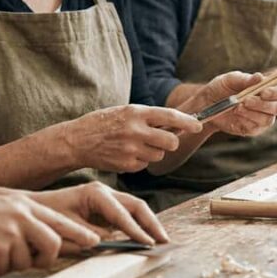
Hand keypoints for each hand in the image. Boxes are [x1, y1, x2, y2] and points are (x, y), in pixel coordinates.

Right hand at [0, 194, 98, 275]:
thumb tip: (50, 243)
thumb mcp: (5, 208)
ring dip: (12, 263)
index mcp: (25, 204)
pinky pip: (4, 268)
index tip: (94, 241)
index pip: (59, 221)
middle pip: (53, 243)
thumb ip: (28, 220)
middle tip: (36, 262)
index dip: (78, 232)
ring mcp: (10, 231)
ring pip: (27, 260)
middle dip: (47, 258)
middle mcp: (21, 215)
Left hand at [32, 182, 167, 247]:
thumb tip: (113, 240)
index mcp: (95, 194)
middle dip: (151, 222)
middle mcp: (105, 193)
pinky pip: (129, 214)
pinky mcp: (107, 208)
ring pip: (135, 208)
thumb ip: (91, 234)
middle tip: (164, 239)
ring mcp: (108, 199)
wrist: (35, 209)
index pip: (121, 213)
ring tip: (161, 239)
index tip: (147, 243)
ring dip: (149, 223)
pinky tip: (147, 236)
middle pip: (136, 205)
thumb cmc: (48, 216)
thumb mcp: (67, 227)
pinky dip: (139, 225)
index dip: (135, 229)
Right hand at [64, 105, 201, 172]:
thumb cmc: (103, 123)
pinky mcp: (127, 164)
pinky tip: (126, 154)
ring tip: (137, 145)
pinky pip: (145, 165)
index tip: (198, 125)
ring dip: (154, 152)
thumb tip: (175, 125)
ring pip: (159, 155)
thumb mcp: (125, 112)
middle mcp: (135, 130)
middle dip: (171, 142)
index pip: (170, 116)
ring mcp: (131, 149)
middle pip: (170, 141)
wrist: (78, 140)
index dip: (187, 122)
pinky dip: (140, 161)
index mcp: (136, 113)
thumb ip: (148, 117)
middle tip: (165, 140)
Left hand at [185, 71, 276, 136]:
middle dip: (263, 104)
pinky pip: (256, 127)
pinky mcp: (253, 129)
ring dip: (253, 113)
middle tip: (245, 100)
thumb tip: (260, 77)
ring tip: (237, 107)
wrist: (207, 103)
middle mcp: (268, 104)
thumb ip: (246, 79)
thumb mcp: (230, 79)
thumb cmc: (221, 87)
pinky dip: (246, 120)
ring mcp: (262, 118)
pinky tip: (236, 114)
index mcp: (267, 89)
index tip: (263, 92)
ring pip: (268, 119)